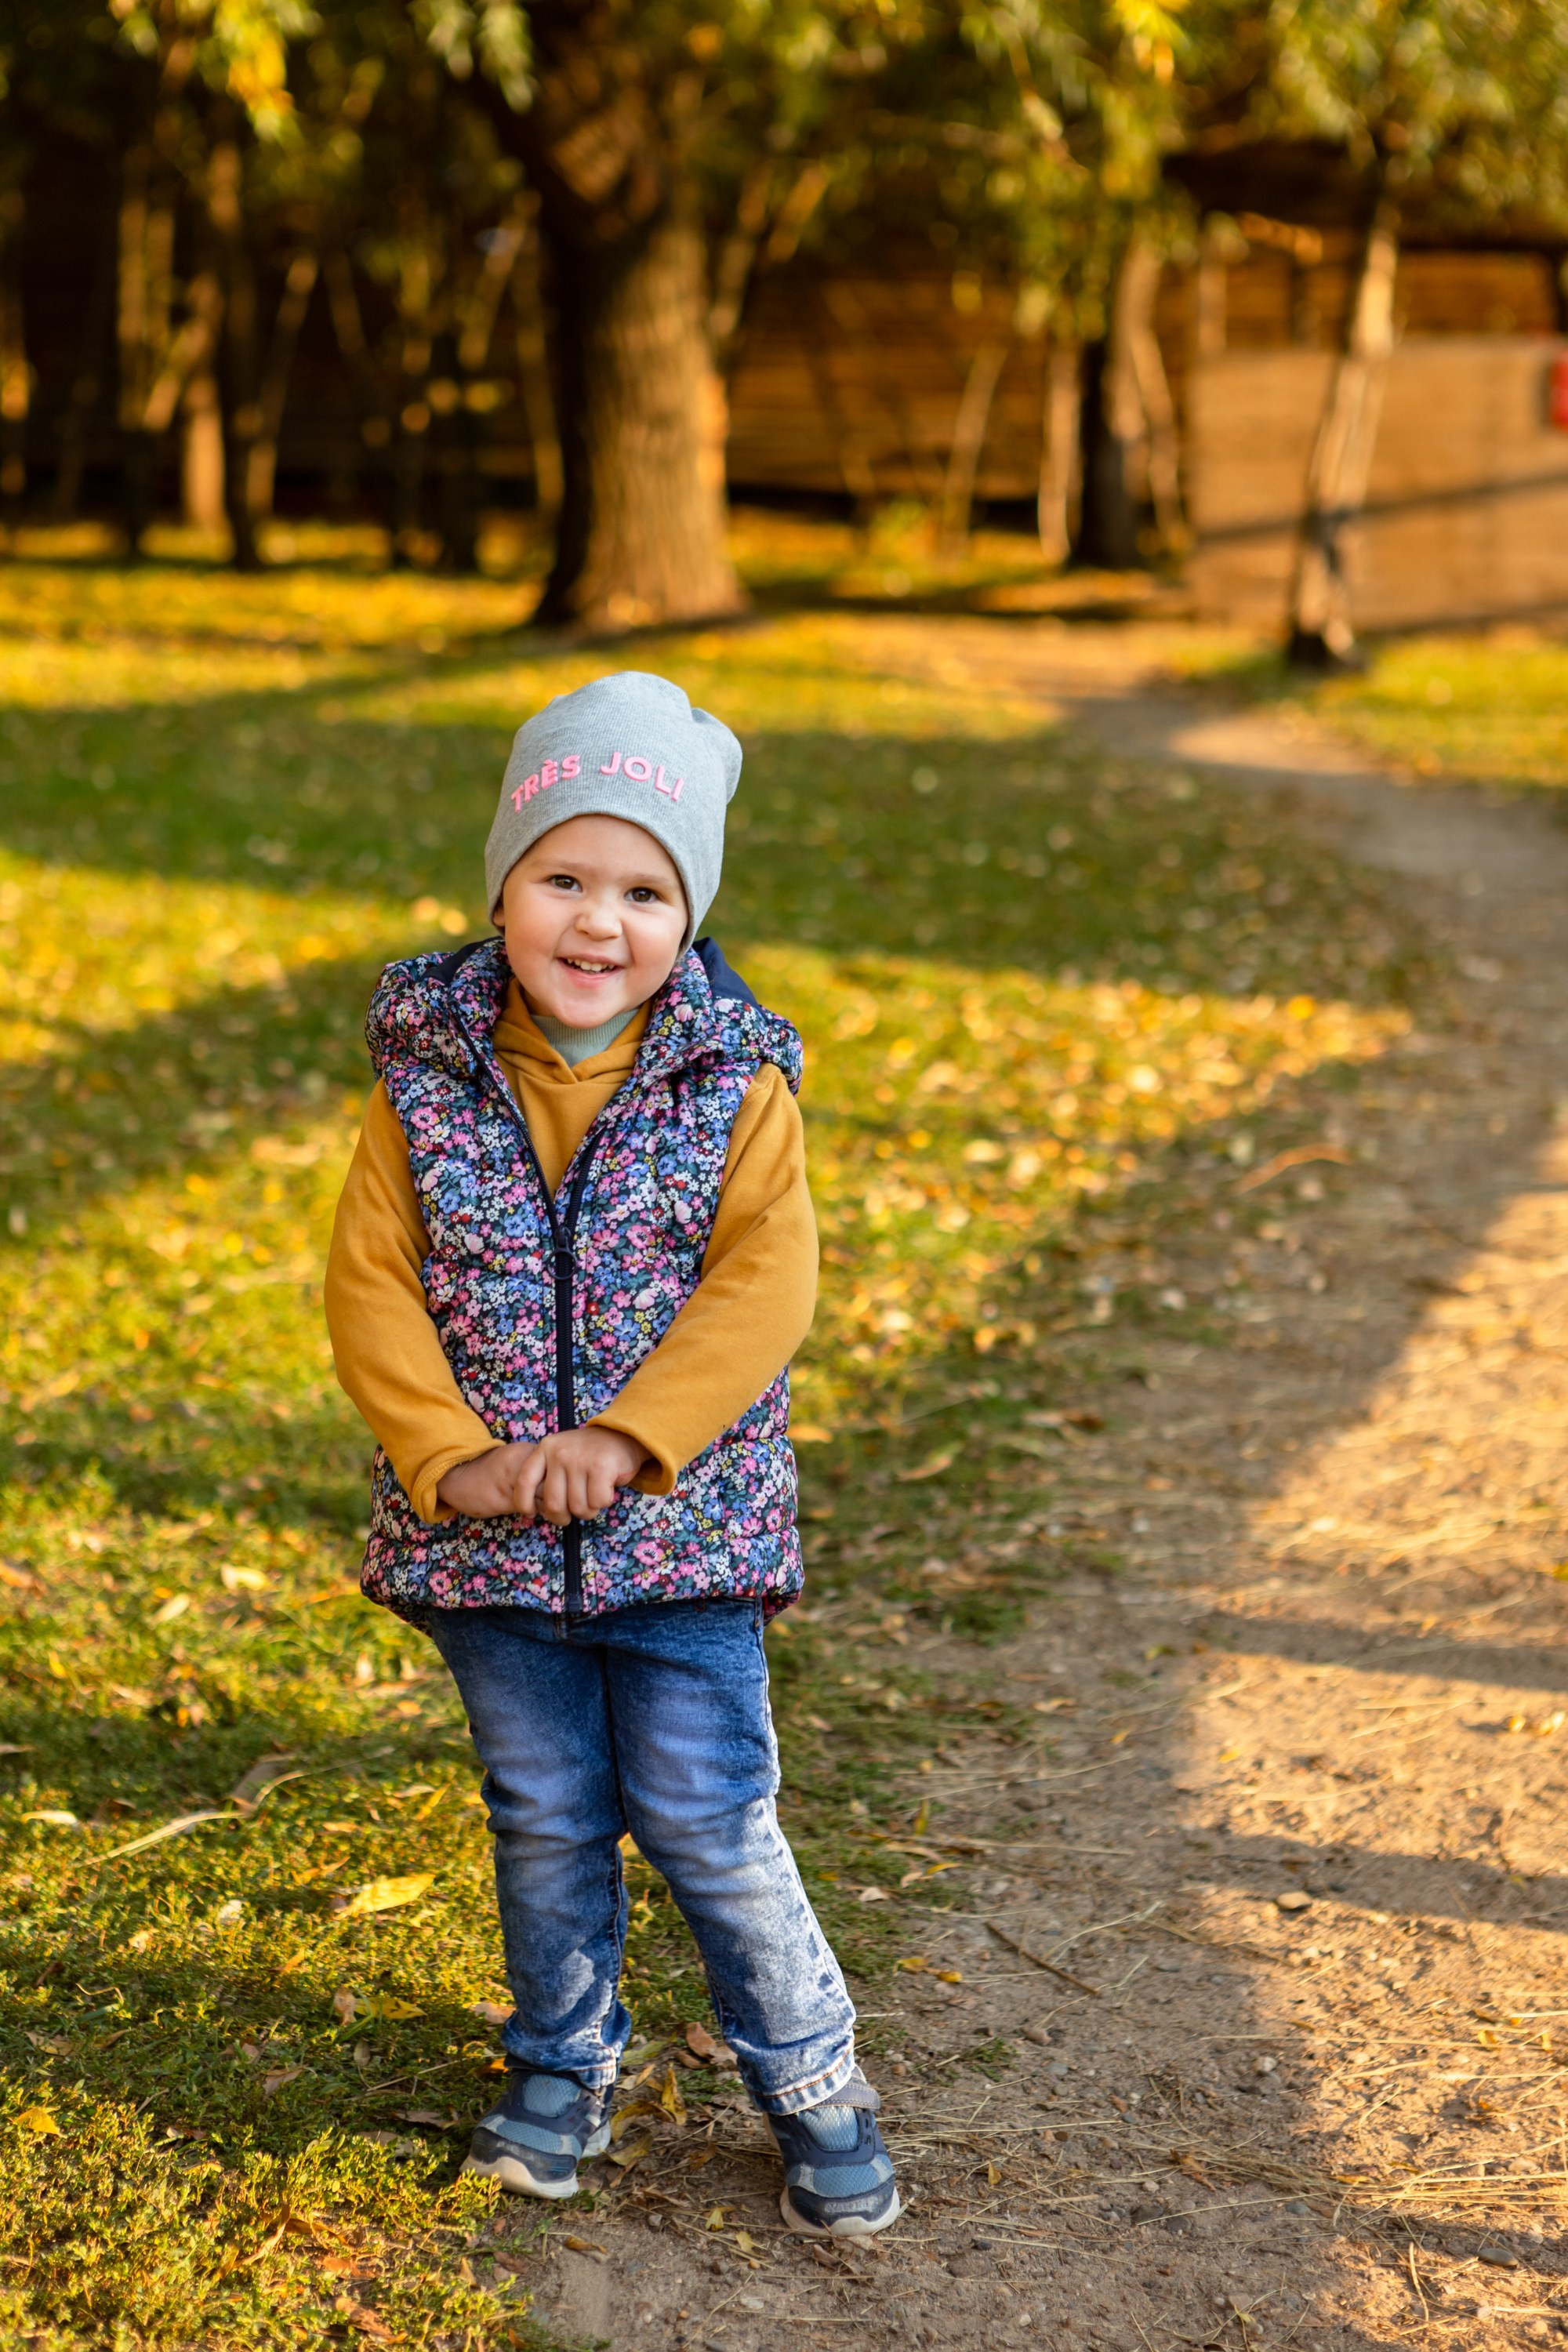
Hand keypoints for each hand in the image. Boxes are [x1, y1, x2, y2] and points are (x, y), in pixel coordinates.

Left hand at [437, 1428, 648, 1523]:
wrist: (622, 1435)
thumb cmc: (588, 1454)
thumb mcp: (560, 1455)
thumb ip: (548, 1476)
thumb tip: (536, 1509)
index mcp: (545, 1449)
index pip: (524, 1481)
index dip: (524, 1502)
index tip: (531, 1513)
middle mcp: (559, 1453)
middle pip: (553, 1504)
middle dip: (563, 1517)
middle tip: (573, 1512)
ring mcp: (579, 1459)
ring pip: (577, 1507)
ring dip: (588, 1511)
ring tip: (593, 1497)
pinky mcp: (601, 1467)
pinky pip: (597, 1501)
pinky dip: (603, 1502)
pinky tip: (606, 1489)